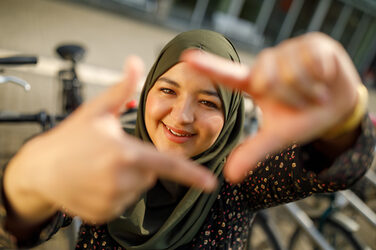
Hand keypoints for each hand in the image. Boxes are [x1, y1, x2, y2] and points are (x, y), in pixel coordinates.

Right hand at [4, 56, 216, 224]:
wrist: (40, 170)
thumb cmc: (70, 138)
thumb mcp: (97, 110)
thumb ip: (123, 88)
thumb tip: (135, 62)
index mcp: (124, 153)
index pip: (167, 165)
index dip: (192, 174)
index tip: (210, 183)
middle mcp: (120, 180)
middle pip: (150, 173)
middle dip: (140, 163)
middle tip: (112, 154)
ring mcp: (111, 200)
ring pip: (137, 188)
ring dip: (127, 178)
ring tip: (101, 167)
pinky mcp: (103, 213)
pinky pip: (122, 202)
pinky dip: (115, 193)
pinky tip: (96, 181)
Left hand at [182, 32, 360, 182]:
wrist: (337, 107)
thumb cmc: (302, 118)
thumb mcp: (277, 137)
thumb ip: (253, 152)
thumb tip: (230, 176)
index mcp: (256, 84)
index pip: (228, 74)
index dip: (208, 66)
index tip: (186, 58)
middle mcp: (268, 63)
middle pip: (268, 79)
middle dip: (289, 98)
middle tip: (302, 102)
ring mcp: (290, 50)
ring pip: (291, 71)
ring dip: (308, 90)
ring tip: (315, 91)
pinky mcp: (313, 42)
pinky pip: (312, 60)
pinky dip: (323, 76)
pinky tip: (325, 76)